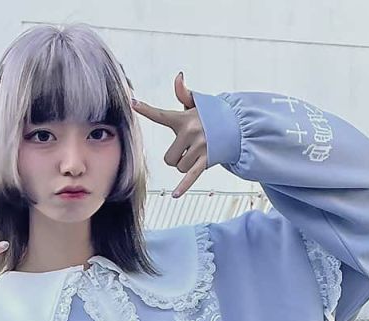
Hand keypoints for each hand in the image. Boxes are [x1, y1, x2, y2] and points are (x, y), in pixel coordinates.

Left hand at [130, 72, 206, 199]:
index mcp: (183, 118)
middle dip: (175, 157)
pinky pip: (191, 177)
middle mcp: (190, 132)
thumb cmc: (210, 115)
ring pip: (179, 167)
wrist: (235, 125)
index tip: (133, 103)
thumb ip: (183, 93)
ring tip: (196, 153)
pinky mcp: (206, 161)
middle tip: (186, 147)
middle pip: (168, 158)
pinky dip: (183, 187)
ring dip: (184, 165)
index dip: (146, 109)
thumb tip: (178, 77)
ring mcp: (198, 148)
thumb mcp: (197, 104)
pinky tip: (175, 195)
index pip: (160, 114)